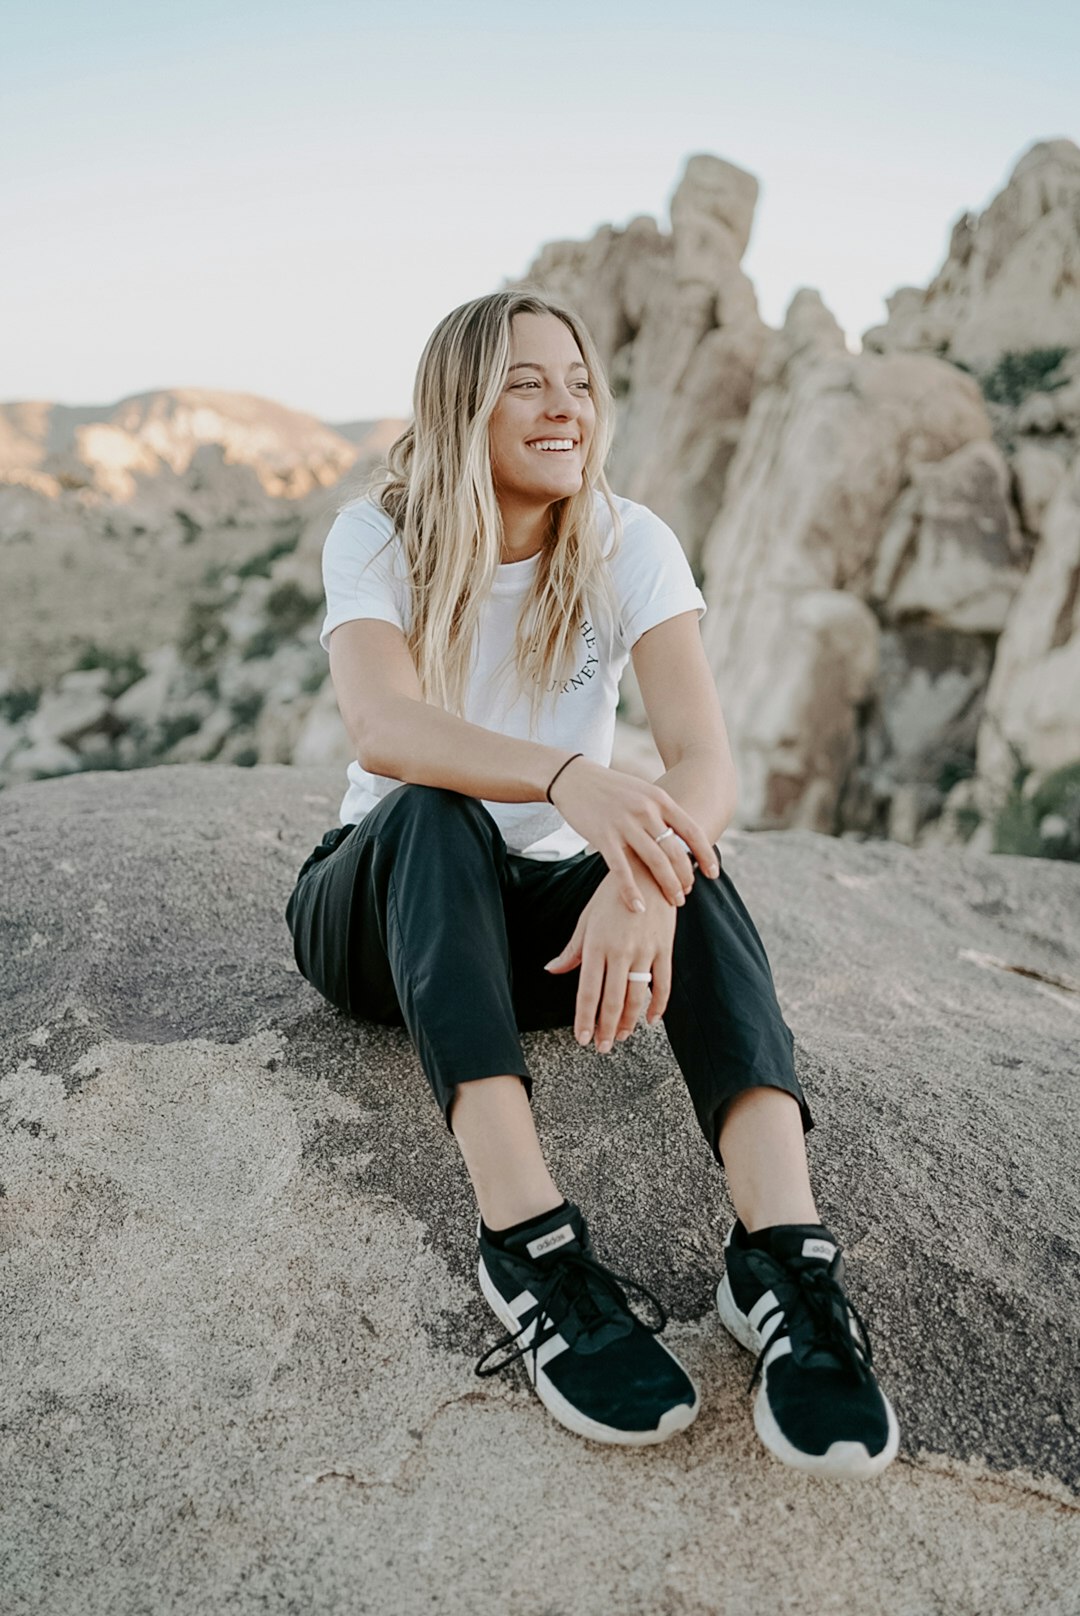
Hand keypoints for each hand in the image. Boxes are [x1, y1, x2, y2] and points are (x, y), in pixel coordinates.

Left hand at [544, 860, 676, 1049]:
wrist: (648, 869)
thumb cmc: (611, 894)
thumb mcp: (587, 919)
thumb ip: (572, 950)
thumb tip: (552, 969)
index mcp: (595, 944)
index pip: (587, 991)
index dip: (584, 1019)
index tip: (581, 1039)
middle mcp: (620, 951)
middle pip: (613, 1000)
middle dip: (606, 1028)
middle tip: (602, 1048)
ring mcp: (645, 950)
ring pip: (637, 996)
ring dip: (630, 1021)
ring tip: (622, 1036)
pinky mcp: (664, 947)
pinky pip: (662, 983)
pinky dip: (658, 1006)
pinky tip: (651, 1020)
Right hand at [548, 755, 718, 912]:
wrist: (575, 778)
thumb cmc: (612, 789)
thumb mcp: (643, 793)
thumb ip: (662, 812)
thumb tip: (683, 836)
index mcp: (659, 799)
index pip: (692, 830)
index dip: (706, 854)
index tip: (713, 873)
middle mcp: (645, 811)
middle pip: (675, 851)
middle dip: (686, 876)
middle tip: (688, 893)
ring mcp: (625, 824)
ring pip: (655, 862)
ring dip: (668, 886)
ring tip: (674, 902)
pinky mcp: (604, 837)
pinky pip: (622, 870)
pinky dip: (631, 891)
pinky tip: (639, 907)